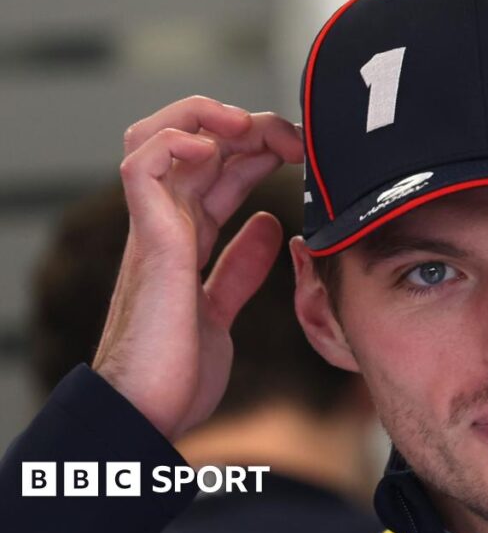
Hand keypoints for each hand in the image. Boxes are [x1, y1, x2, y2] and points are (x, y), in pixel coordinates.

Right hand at [92, 96, 303, 439]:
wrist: (151, 413)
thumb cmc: (178, 369)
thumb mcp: (221, 309)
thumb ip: (239, 268)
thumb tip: (267, 225)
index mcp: (186, 239)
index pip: (219, 171)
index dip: (258, 149)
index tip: (300, 151)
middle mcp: (167, 225)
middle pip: (195, 144)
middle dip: (247, 126)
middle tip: (292, 135)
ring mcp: (154, 230)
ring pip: (158, 137)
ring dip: (204, 119)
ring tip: (247, 127)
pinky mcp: (149, 242)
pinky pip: (141, 168)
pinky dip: (173, 143)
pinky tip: (212, 149)